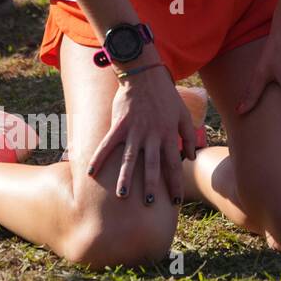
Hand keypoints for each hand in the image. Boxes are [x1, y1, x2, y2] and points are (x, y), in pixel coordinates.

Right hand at [87, 62, 194, 205]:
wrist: (146, 76)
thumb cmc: (167, 97)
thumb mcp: (183, 115)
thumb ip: (187, 136)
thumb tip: (189, 158)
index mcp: (168, 135)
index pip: (173, 164)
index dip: (174, 183)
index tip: (176, 201)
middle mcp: (152, 136)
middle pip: (152, 165)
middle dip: (151, 186)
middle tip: (149, 204)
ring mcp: (134, 131)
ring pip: (130, 159)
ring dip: (126, 178)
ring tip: (122, 196)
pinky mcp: (119, 125)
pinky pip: (107, 144)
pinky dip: (99, 158)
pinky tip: (91, 173)